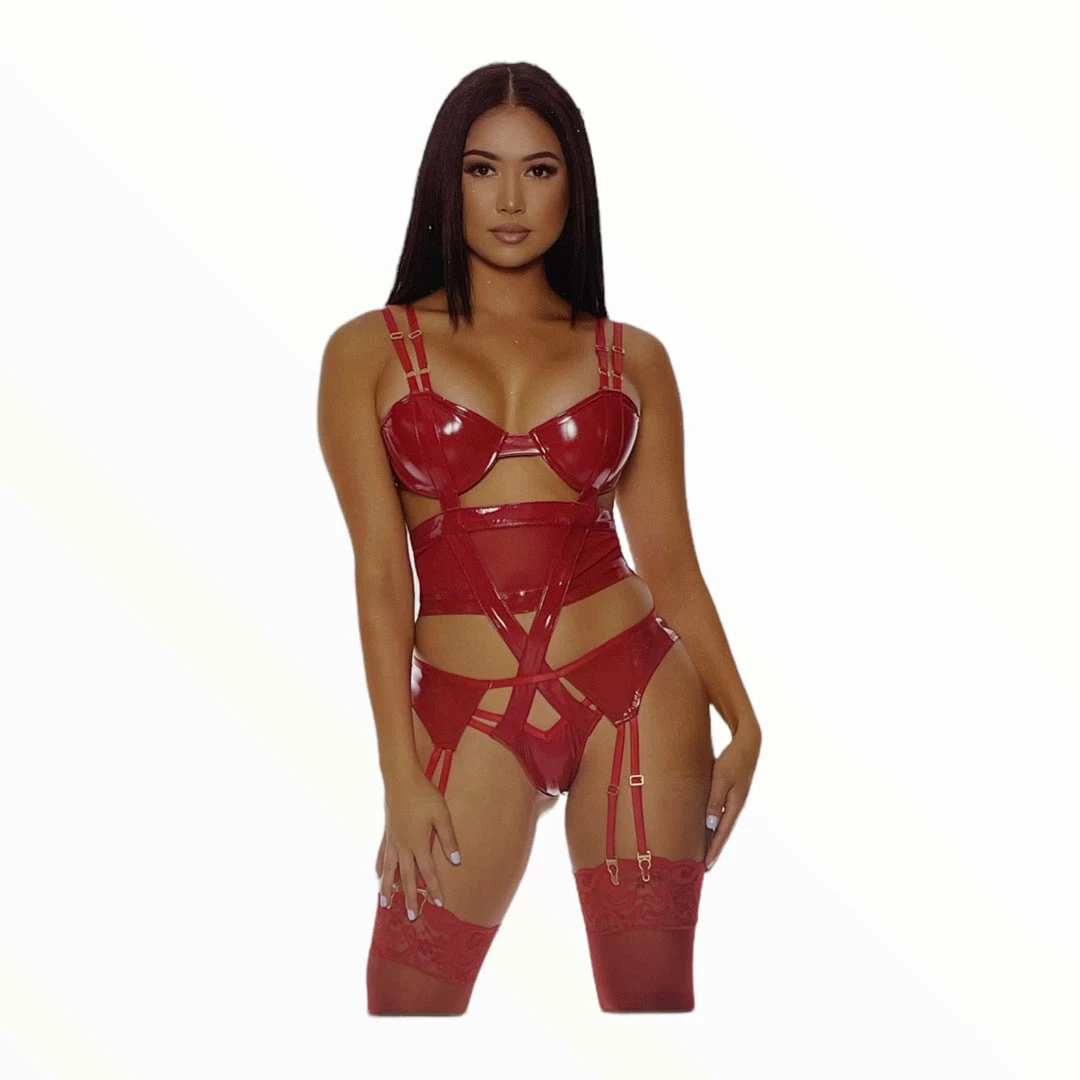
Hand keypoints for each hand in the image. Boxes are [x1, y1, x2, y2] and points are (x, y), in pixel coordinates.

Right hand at [375, 764, 461, 920]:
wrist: (400, 779)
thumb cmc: (424, 795)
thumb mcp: (442, 815)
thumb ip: (449, 839)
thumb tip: (457, 861)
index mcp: (418, 844)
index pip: (428, 872)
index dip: (434, 888)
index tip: (438, 904)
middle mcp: (403, 846)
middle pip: (407, 878)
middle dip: (410, 898)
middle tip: (411, 917)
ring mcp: (392, 840)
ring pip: (389, 870)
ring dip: (388, 888)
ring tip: (385, 904)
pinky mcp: (387, 832)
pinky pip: (382, 855)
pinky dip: (379, 867)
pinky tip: (377, 875)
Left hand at [704, 722, 760, 870]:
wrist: (747, 745)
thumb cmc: (732, 760)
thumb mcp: (721, 778)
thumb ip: (715, 800)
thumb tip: (711, 825)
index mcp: (735, 805)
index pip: (722, 833)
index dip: (713, 850)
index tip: (706, 866)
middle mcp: (736, 806)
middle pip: (723, 832)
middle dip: (714, 849)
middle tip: (704, 868)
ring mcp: (735, 801)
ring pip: (723, 825)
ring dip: (714, 839)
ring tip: (705, 853)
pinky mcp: (732, 794)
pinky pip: (722, 815)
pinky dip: (715, 825)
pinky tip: (710, 829)